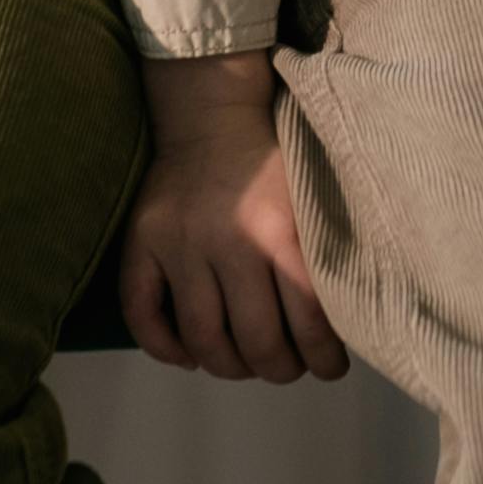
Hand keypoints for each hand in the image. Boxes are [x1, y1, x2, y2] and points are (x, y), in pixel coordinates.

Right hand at [120, 56, 348, 386]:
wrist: (213, 115)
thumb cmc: (273, 163)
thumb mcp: (310, 201)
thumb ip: (322, 256)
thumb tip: (341, 328)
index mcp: (280, 230)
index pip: (308, 320)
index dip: (322, 358)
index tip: (330, 368)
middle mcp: (229, 240)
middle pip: (255, 340)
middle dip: (278, 368)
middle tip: (287, 368)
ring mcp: (180, 244)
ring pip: (202, 338)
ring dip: (229, 367)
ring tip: (245, 365)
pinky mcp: (141, 243)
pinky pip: (142, 313)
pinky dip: (164, 348)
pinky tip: (190, 357)